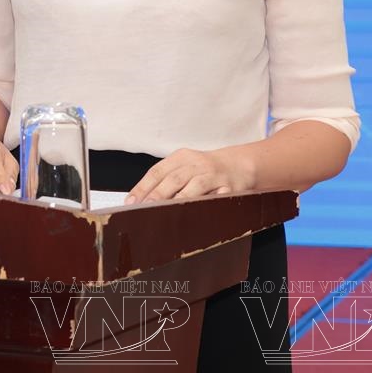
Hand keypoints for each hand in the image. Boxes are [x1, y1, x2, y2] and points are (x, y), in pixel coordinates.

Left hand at [125, 147, 256, 203]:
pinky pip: (216, 197)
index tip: (131, 201)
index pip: (157, 171)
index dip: (143, 186)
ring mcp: (213, 175)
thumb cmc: (207, 170)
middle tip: (144, 208)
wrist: (240, 165)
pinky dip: (205, 204)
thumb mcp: (185, 167)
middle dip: (158, 195)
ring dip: (179, 201)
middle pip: (173, 179)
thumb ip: (166, 181)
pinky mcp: (229, 187)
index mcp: (181, 157)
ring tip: (166, 213)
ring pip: (194, 187)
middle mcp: (196, 164)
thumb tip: (141, 200)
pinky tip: (195, 214)